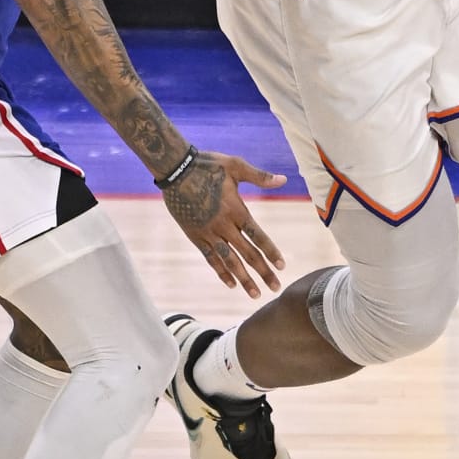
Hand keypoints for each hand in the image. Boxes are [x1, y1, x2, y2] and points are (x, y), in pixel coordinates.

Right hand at [162, 151, 286, 295]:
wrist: (174, 169)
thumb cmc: (207, 164)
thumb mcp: (235, 166)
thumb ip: (260, 176)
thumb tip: (284, 179)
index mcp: (236, 209)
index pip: (258, 236)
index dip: (271, 252)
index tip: (282, 266)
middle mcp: (224, 225)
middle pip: (247, 254)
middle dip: (263, 272)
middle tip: (275, 288)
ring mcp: (208, 233)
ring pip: (229, 261)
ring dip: (243, 279)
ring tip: (255, 294)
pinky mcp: (195, 236)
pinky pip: (210, 258)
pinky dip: (221, 271)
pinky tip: (231, 283)